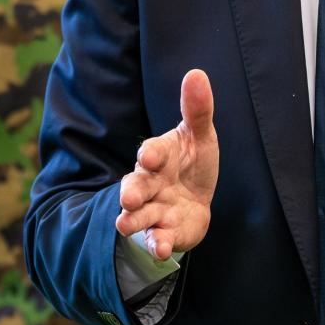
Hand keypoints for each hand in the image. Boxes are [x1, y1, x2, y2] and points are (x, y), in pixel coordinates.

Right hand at [113, 69, 218, 260]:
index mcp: (159, 156)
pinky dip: (158, 245)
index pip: (153, 153)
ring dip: (133, 220)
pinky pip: (157, 239)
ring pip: (140, 216)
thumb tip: (196, 73)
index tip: (148, 156)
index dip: (150, 155)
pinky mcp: (164, 232)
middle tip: (128, 199)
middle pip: (136, 187)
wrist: (194, 200)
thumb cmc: (192, 163)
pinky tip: (162, 251)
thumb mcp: (199, 136)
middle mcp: (151, 183)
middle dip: (131, 192)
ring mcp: (155, 210)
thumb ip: (197, 109)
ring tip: (125, 225)